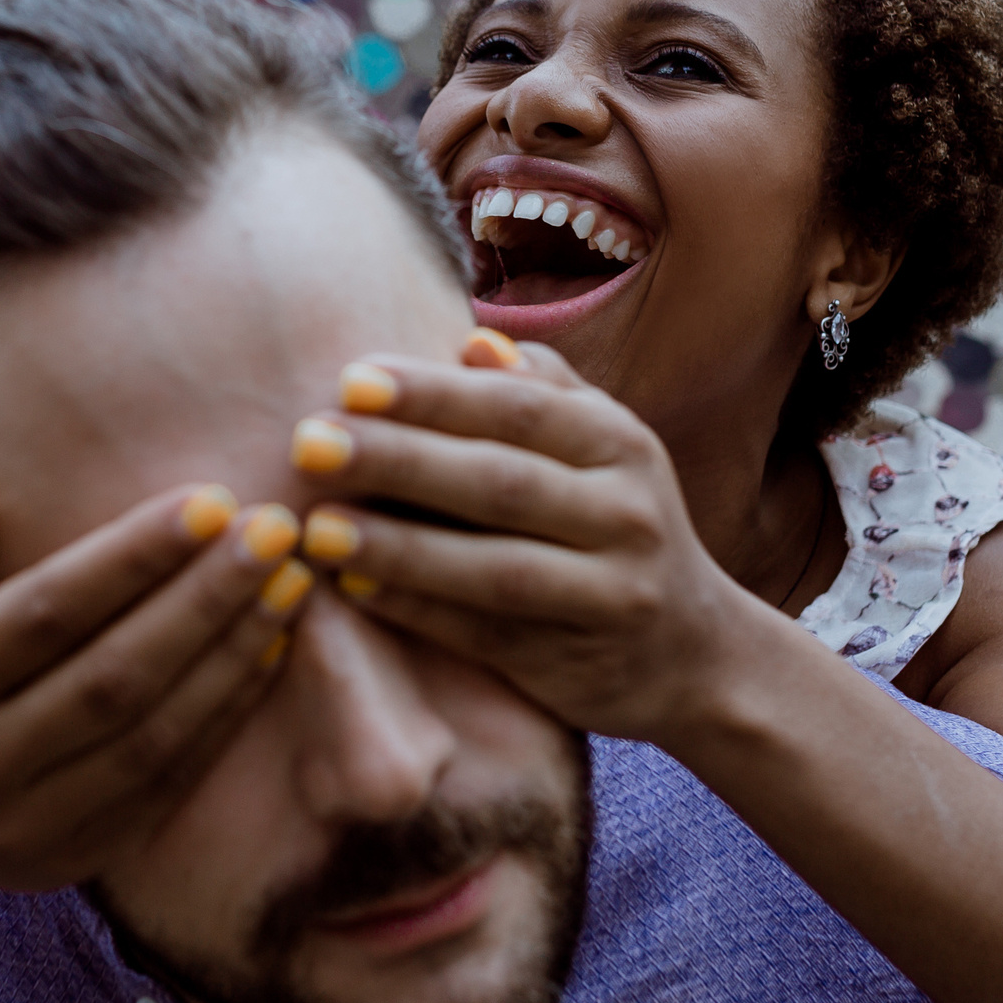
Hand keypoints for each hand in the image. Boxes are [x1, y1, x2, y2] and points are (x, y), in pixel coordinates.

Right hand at [0, 486, 315, 894]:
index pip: (44, 614)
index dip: (132, 557)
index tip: (212, 499)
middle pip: (114, 677)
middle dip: (205, 598)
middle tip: (277, 529)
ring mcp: (29, 829)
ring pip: (154, 735)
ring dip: (233, 654)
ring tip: (292, 581)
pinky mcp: (80, 858)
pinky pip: (170, 781)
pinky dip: (227, 713)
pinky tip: (271, 646)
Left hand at [286, 330, 774, 745]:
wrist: (696, 654)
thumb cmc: (616, 527)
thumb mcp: (604, 450)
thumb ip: (542, 393)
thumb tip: (470, 339)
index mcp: (620, 445)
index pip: (518, 409)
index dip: (433, 394)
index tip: (349, 380)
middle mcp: (626, 514)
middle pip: (500, 481)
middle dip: (398, 460)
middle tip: (306, 442)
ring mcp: (611, 594)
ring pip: (496, 568)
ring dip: (399, 548)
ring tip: (315, 529)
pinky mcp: (579, 663)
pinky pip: (488, 635)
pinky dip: (418, 612)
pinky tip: (351, 590)